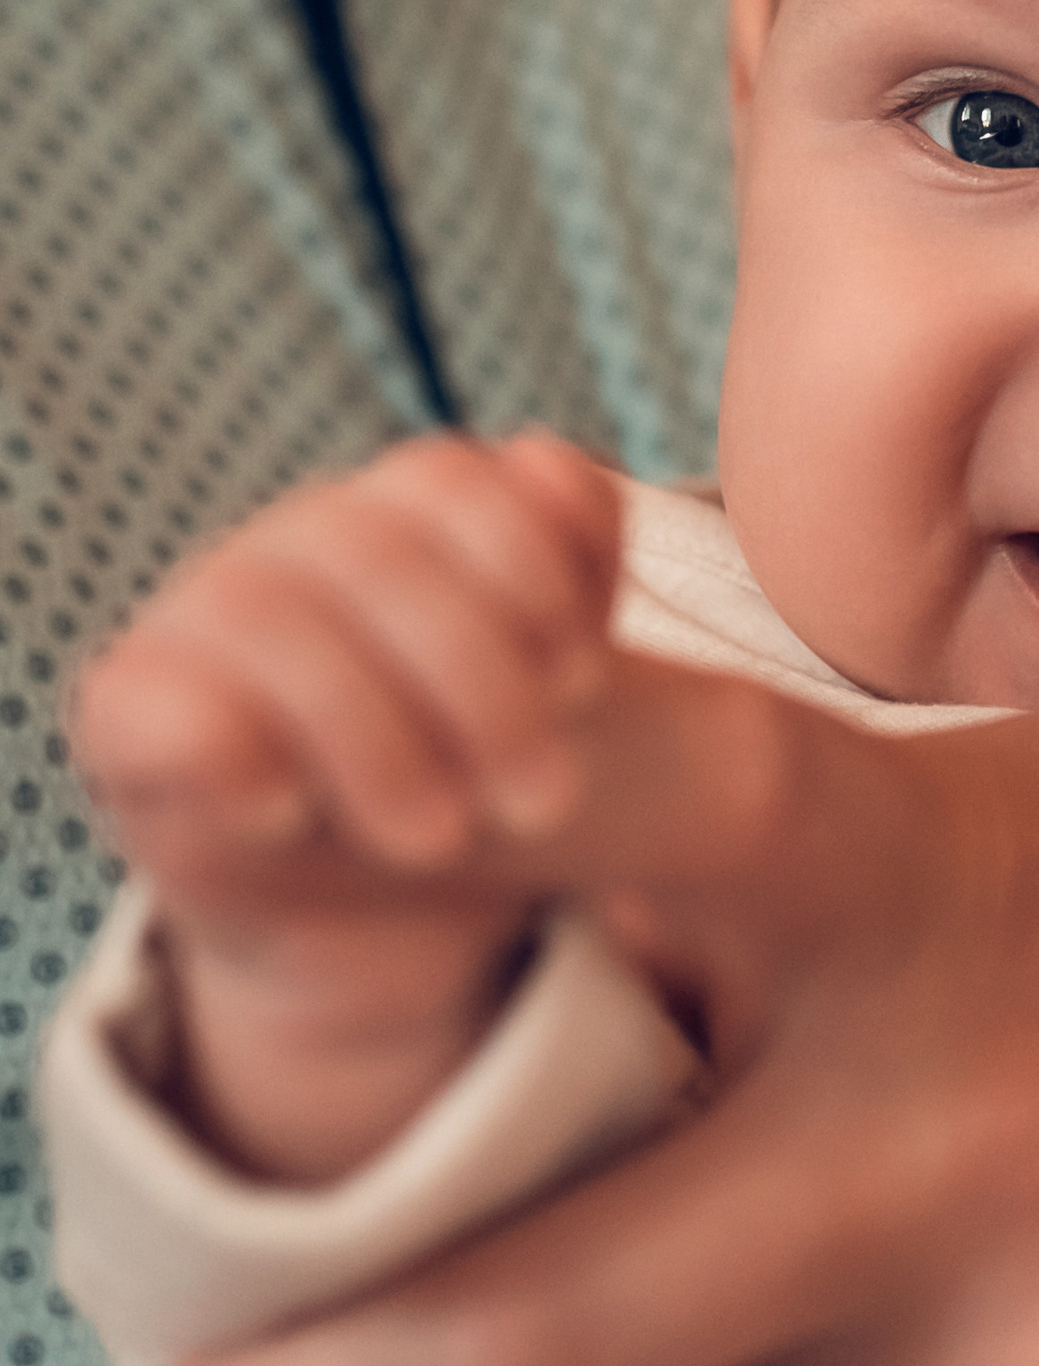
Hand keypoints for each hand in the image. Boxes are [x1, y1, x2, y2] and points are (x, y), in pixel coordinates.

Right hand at [72, 431, 625, 1178]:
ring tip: (441, 836)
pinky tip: (285, 806)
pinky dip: (216, 745)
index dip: (527, 574)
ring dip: (366, 733)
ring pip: (263, 615)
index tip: (583, 682)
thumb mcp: (550, 682)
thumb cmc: (479, 764)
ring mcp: (200, 614)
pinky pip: (144, 703)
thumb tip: (543, 460)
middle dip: (474, 685)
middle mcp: (294, 544)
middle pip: (372, 559)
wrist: (382, 905)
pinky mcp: (129, 709)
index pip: (448, 484)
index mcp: (396, 515)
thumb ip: (573, 563)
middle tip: (542, 799)